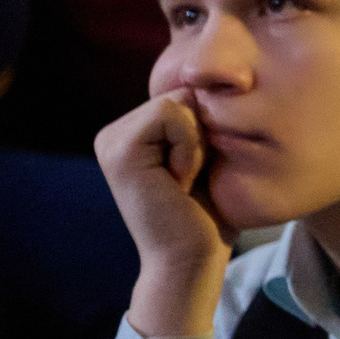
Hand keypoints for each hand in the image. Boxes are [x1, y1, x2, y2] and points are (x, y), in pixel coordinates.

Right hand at [95, 90, 235, 338]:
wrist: (192, 260)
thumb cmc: (212, 212)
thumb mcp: (211, 155)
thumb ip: (205, 119)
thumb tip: (228, 78)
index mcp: (137, 131)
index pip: (190, 93)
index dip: (212, 126)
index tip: (201, 170)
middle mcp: (117, 132)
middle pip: (186, 92)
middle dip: (206, 132)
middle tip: (193, 177)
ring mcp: (111, 139)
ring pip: (180, 100)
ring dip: (199, 142)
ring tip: (186, 180)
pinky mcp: (117, 148)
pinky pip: (172, 114)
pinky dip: (190, 146)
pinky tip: (179, 181)